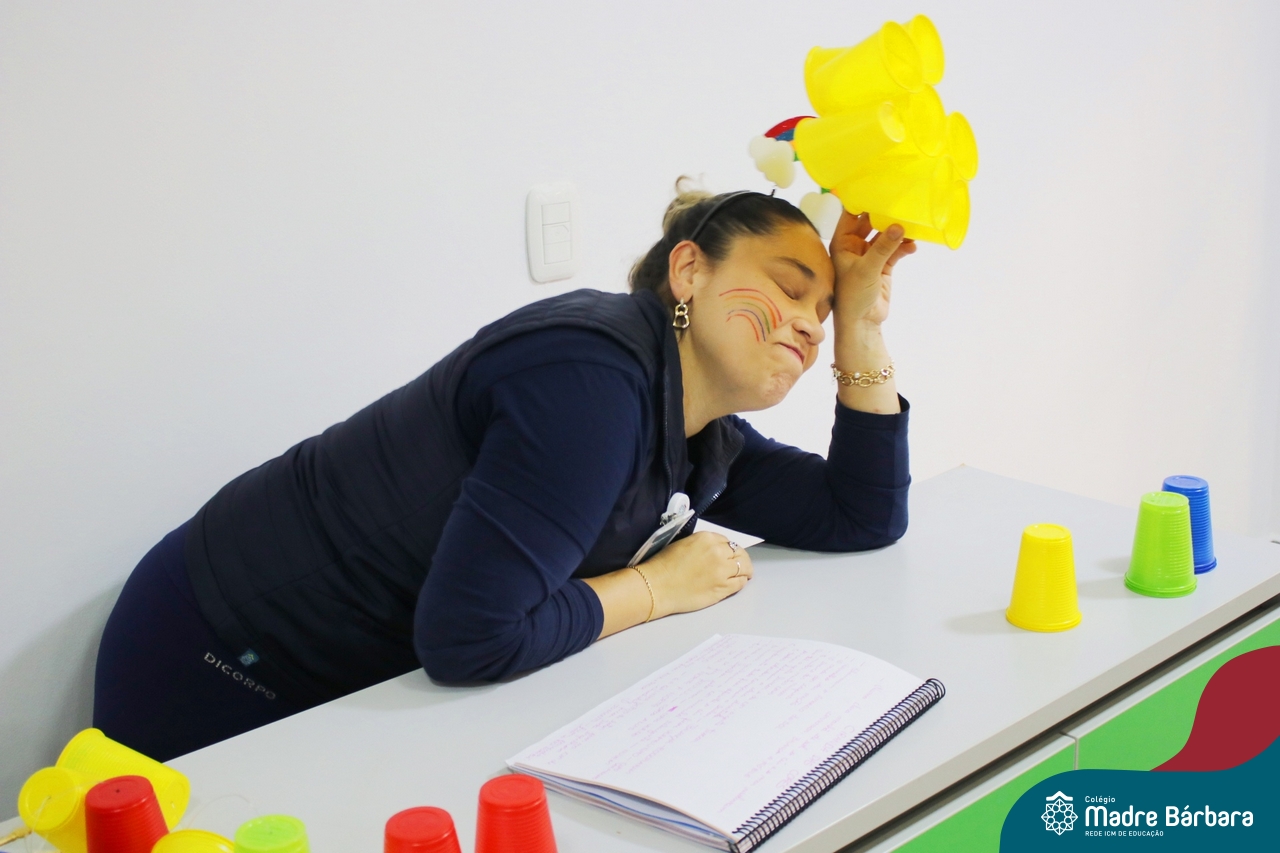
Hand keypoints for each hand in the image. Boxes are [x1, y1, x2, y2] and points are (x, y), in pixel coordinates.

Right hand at [641, 532, 752, 618]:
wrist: (656, 586)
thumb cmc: (663, 564)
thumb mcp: (684, 543)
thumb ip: (703, 545)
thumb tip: (714, 550)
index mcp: (707, 538)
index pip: (728, 541)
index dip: (729, 549)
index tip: (728, 554)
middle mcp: (718, 552)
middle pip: (739, 553)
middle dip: (741, 558)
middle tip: (741, 564)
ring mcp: (722, 571)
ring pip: (744, 568)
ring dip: (745, 570)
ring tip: (745, 574)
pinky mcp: (723, 588)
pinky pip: (740, 583)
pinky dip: (742, 582)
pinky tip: (739, 582)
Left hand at [829, 211, 915, 325]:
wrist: (862, 323)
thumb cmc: (853, 296)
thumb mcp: (867, 269)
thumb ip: (883, 247)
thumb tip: (898, 226)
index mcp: (842, 243)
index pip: (850, 215)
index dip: (862, 201)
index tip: (878, 187)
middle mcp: (855, 246)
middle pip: (871, 222)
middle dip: (885, 214)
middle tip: (901, 202)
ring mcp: (870, 255)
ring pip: (885, 236)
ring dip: (898, 232)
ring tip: (912, 225)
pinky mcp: (883, 265)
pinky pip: (895, 250)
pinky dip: (904, 247)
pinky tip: (913, 247)